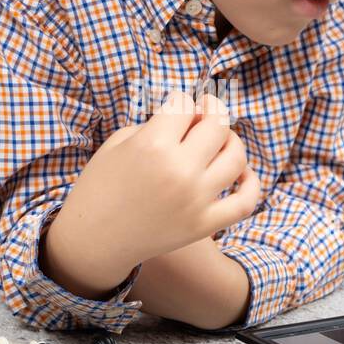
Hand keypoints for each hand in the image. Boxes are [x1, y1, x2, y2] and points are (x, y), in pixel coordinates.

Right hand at [45, 90, 261, 291]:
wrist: (93, 240)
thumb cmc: (100, 186)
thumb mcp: (118, 142)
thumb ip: (156, 124)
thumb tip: (192, 118)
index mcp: (152, 145)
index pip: (186, 104)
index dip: (183, 102)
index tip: (177, 111)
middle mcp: (179, 170)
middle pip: (217, 125)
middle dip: (212, 112)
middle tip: (204, 114)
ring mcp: (195, 200)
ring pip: (236, 157)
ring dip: (231, 142)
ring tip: (220, 142)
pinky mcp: (204, 225)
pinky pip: (245, 202)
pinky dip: (251, 184)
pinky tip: (241, 174)